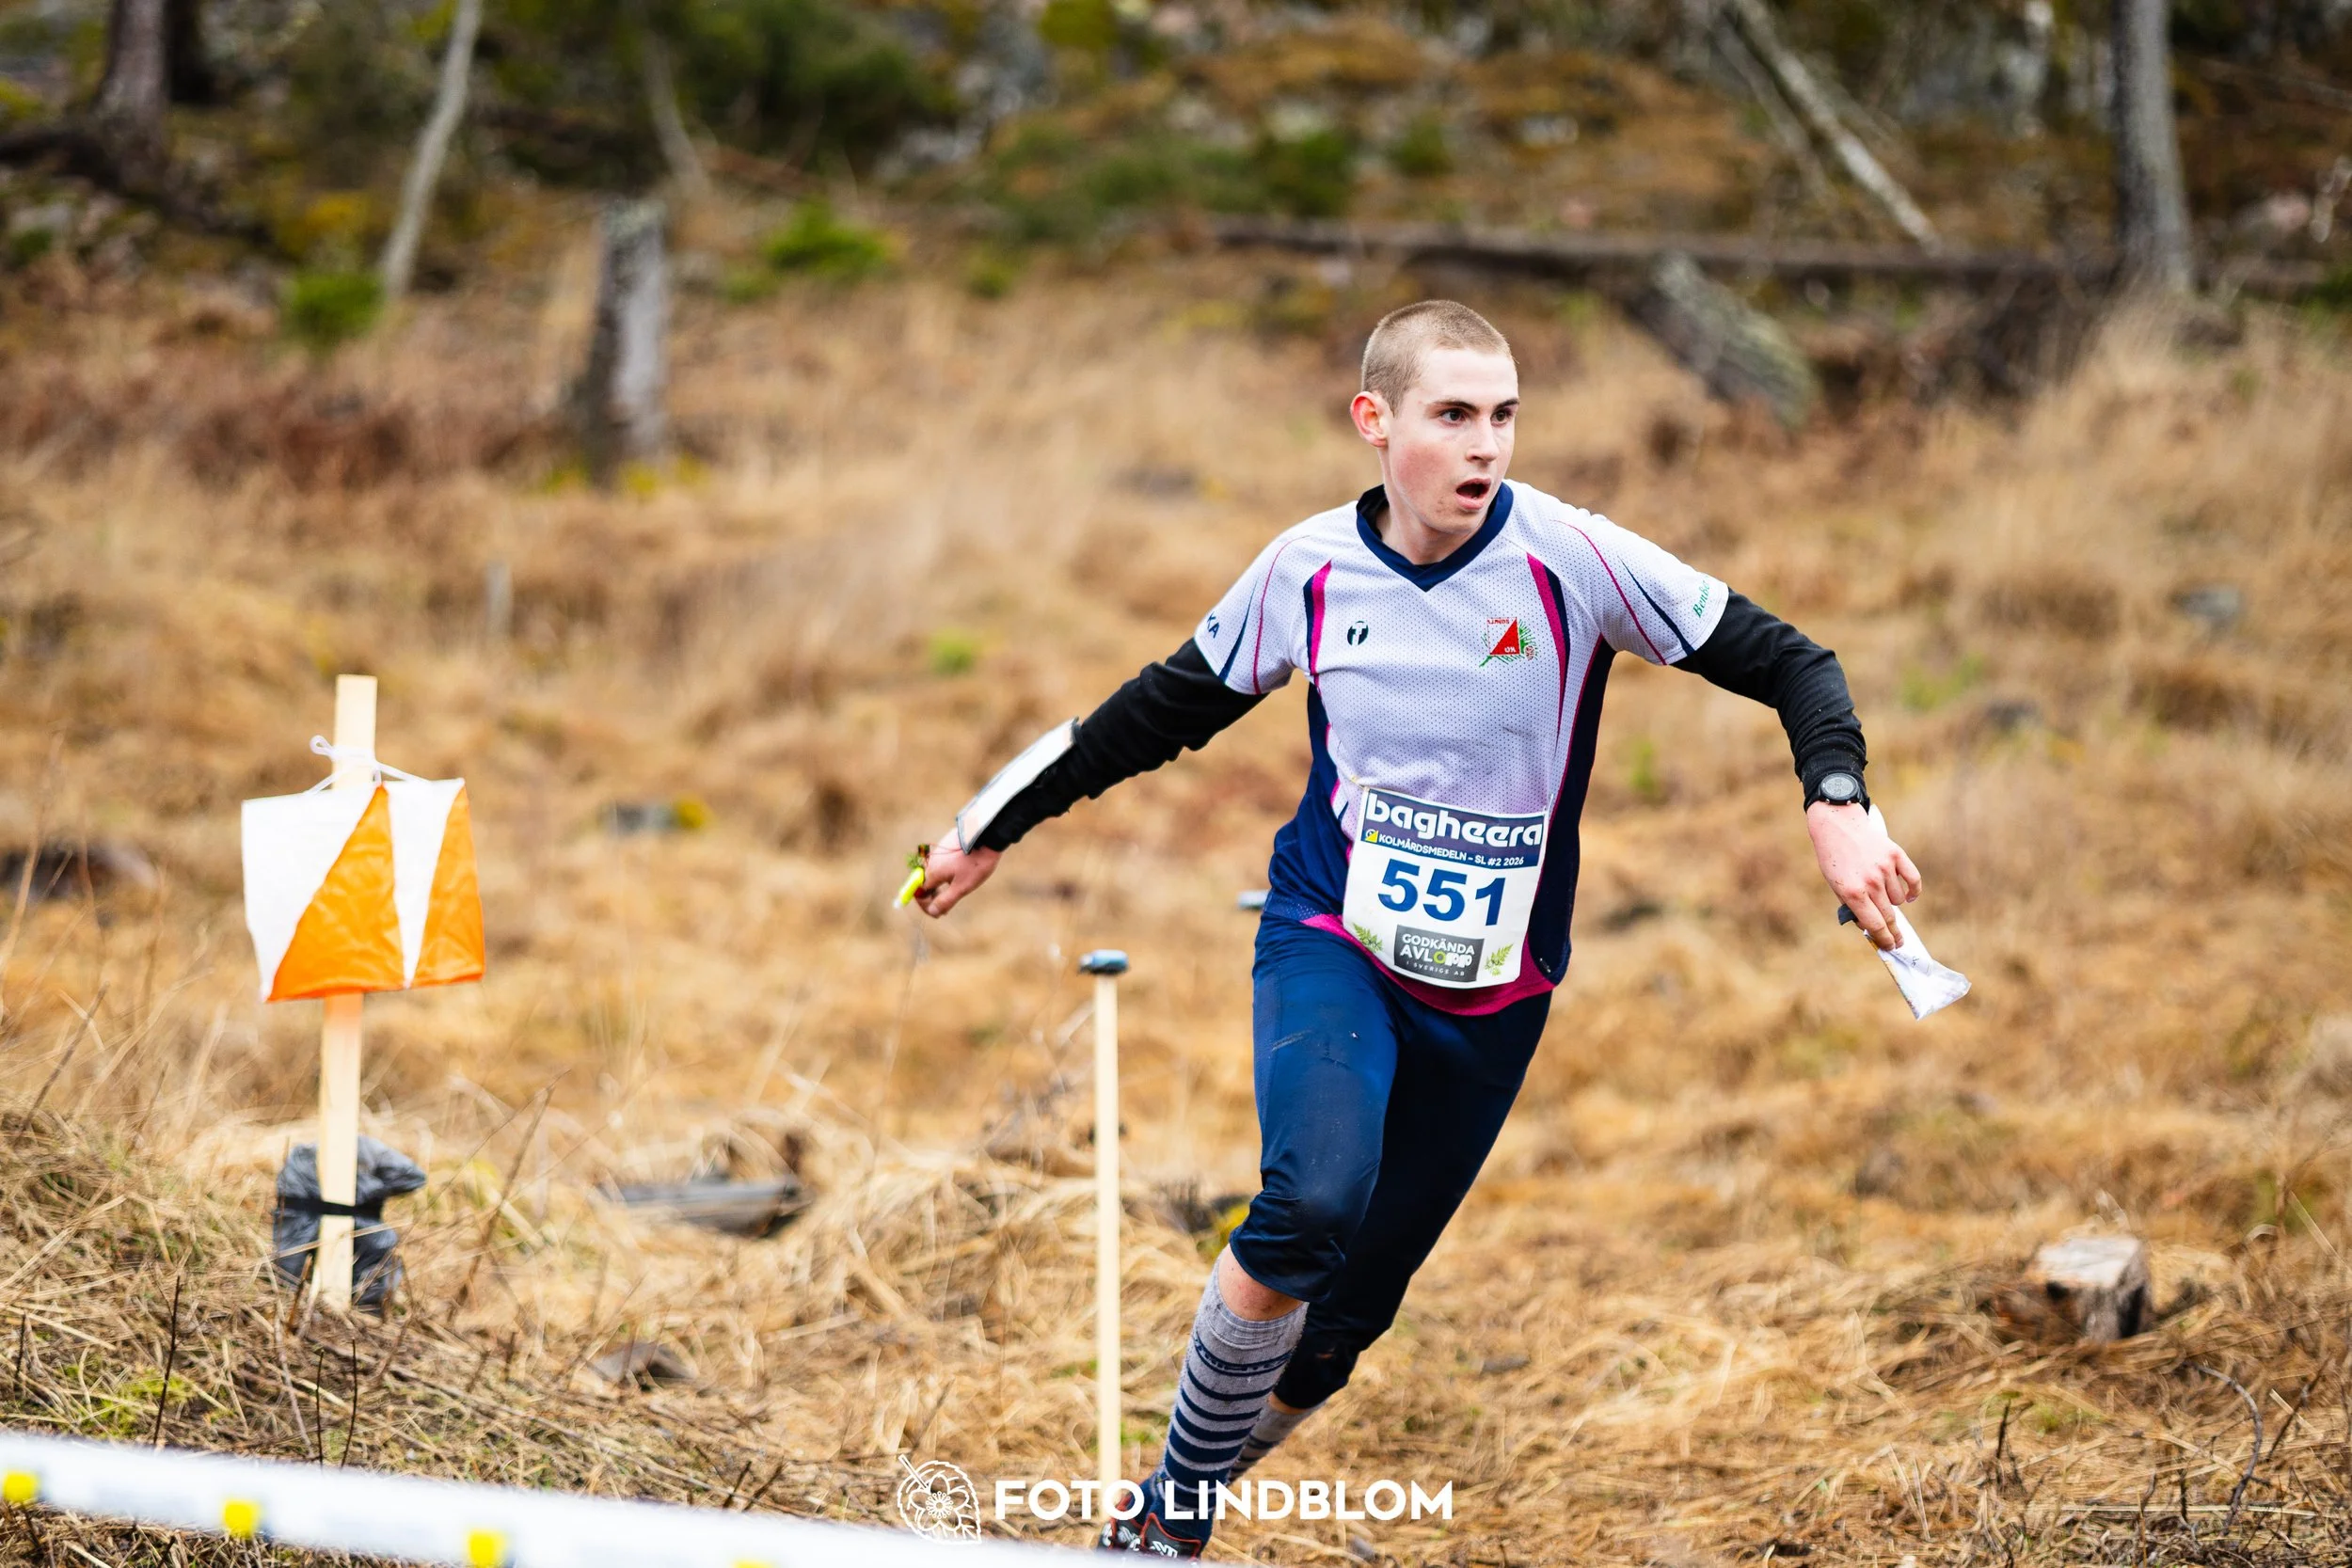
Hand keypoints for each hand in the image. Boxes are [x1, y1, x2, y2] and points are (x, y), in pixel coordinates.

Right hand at [913, 839, 999, 917]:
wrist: (987, 836)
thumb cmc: (975, 863)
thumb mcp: (962, 887)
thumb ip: (945, 900)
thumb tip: (933, 912)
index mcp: (933, 872)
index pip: (920, 893)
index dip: (926, 905)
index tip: (937, 913)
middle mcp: (932, 860)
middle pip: (926, 882)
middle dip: (933, 897)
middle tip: (945, 908)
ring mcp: (939, 850)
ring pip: (935, 872)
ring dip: (940, 885)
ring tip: (954, 892)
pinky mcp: (947, 843)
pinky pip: (942, 862)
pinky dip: (946, 872)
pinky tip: (960, 875)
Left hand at [1806, 802, 1920, 950]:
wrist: (1838, 825)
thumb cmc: (1835, 859)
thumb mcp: (1836, 886)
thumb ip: (1854, 907)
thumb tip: (1872, 928)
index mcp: (1852, 892)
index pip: (1875, 925)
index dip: (1884, 939)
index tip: (1891, 947)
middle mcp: (1870, 882)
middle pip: (1889, 916)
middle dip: (1894, 933)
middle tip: (1898, 941)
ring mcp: (1885, 868)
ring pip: (1899, 900)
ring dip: (1893, 902)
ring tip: (1880, 893)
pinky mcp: (1896, 855)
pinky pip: (1913, 880)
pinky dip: (1913, 892)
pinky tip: (1909, 897)